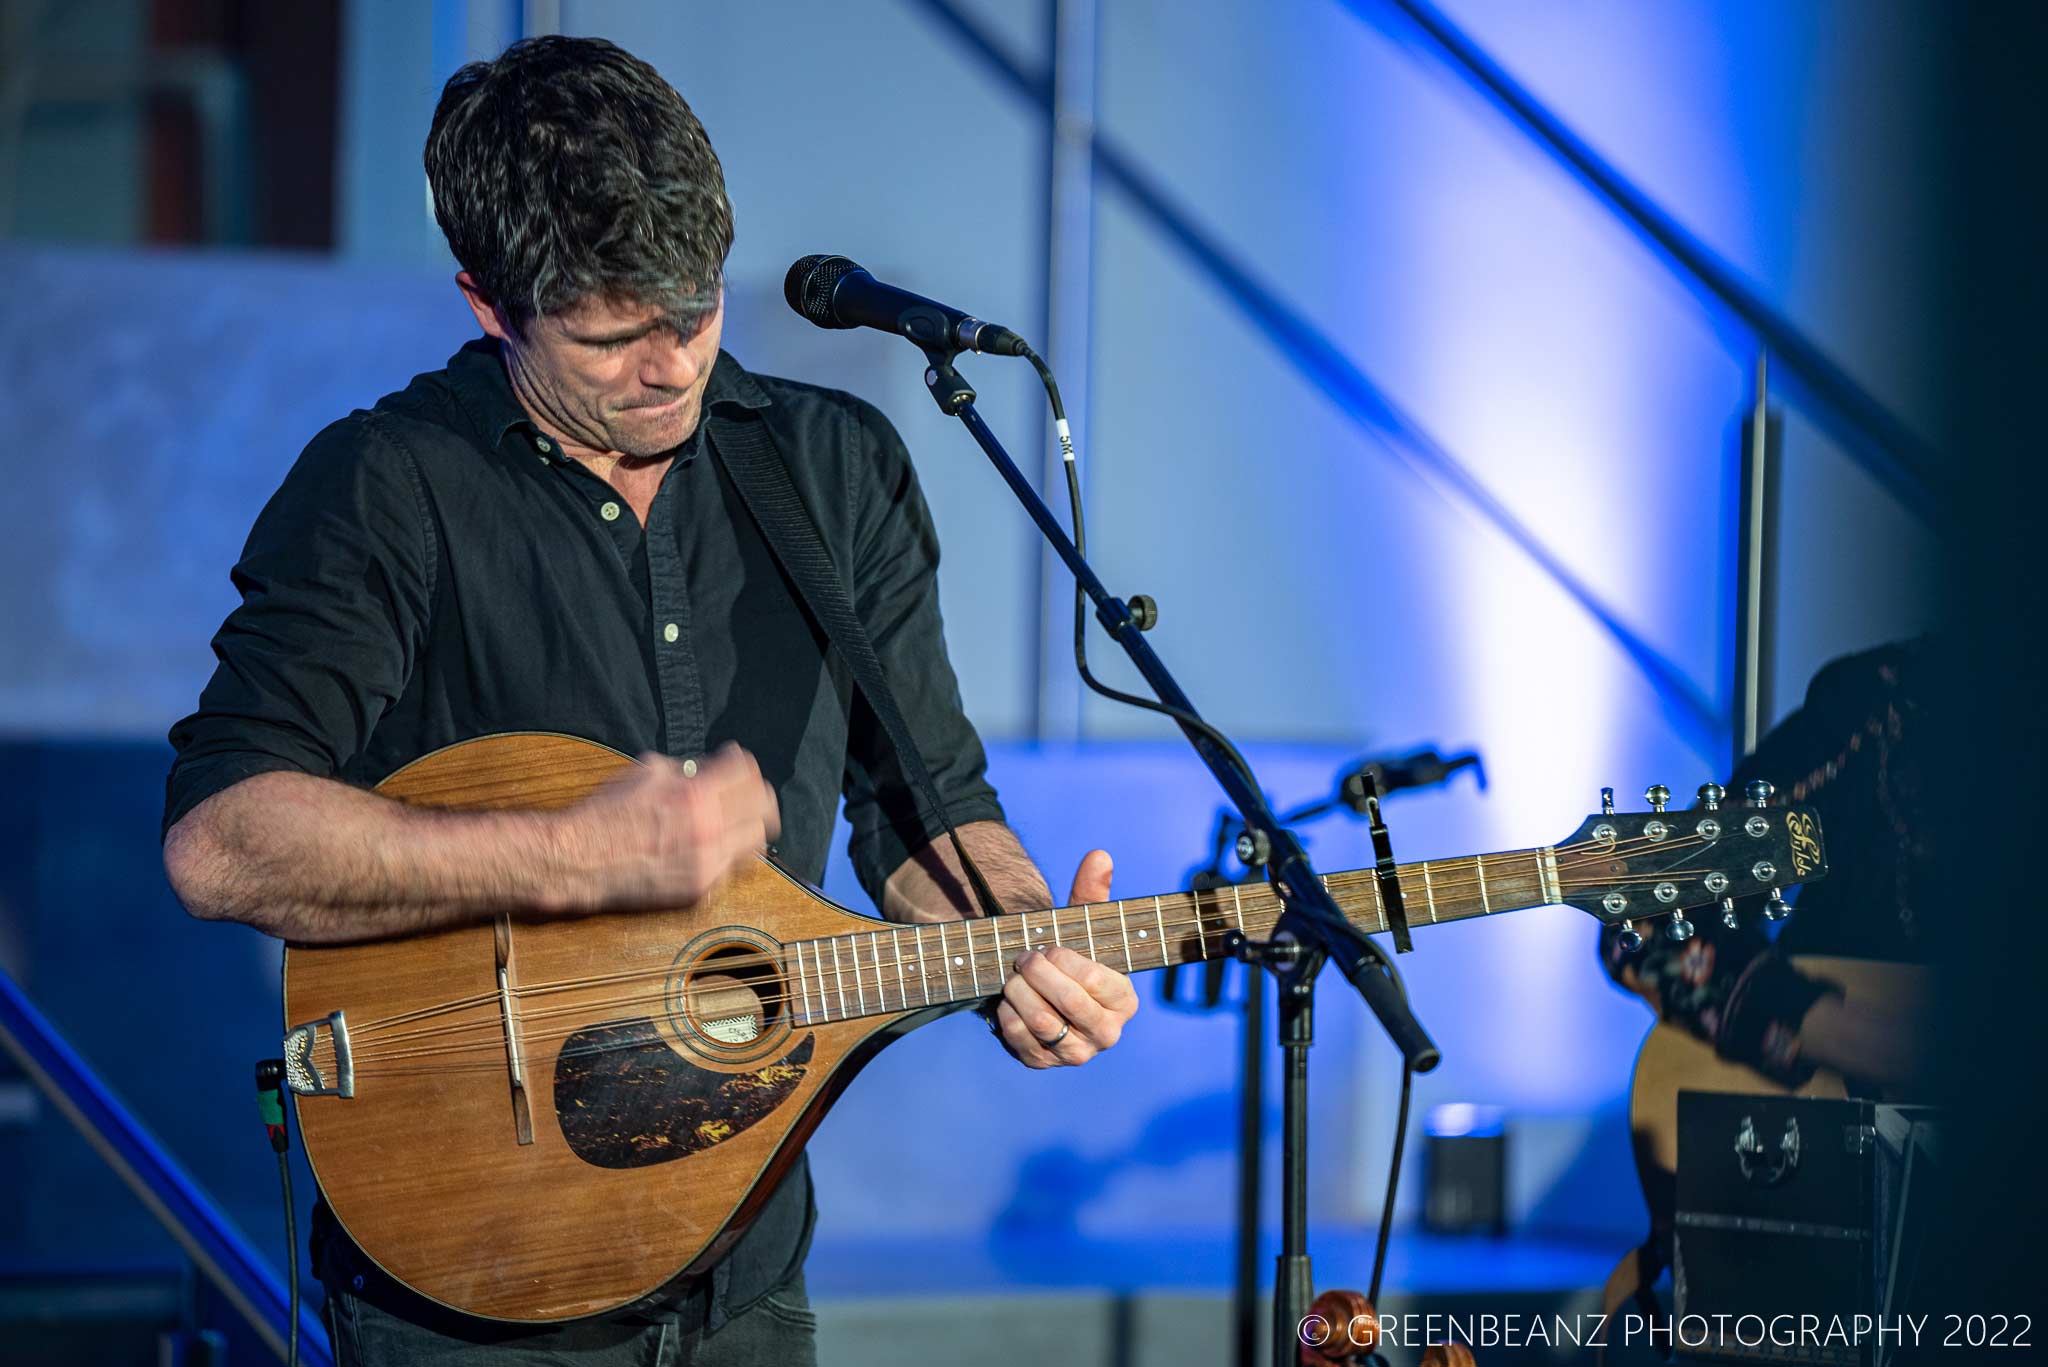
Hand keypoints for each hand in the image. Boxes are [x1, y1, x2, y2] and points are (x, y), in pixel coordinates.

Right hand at [559, 744, 779, 910]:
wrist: (579, 861)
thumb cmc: (606, 814)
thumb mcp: (646, 772)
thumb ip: (685, 770)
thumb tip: (708, 769)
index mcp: (696, 795)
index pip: (746, 772)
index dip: (741, 762)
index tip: (734, 761)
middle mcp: (709, 830)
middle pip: (764, 807)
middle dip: (755, 793)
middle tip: (744, 790)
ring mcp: (708, 864)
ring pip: (757, 842)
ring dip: (748, 825)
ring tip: (734, 820)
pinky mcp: (700, 890)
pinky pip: (732, 868)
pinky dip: (727, 854)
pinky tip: (711, 845)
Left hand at [990, 850, 1139, 1067]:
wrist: (1043, 992)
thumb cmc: (1070, 956)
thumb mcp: (1082, 925)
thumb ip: (1092, 891)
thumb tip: (1099, 856)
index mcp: (1124, 1000)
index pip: (1093, 980)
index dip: (1063, 960)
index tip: (1048, 947)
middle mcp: (1106, 1033)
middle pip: (1069, 1003)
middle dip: (1038, 974)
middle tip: (1023, 957)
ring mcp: (1075, 1053)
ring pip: (1042, 1023)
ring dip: (1019, 992)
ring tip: (1012, 975)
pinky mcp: (1043, 1062)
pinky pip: (1020, 1040)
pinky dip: (1007, 1014)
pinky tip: (1007, 999)